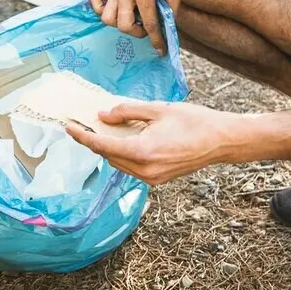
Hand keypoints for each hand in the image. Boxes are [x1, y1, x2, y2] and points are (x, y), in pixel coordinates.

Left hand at [66, 101, 236, 185]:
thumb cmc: (193, 121)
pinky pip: (132, 168)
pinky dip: (124, 155)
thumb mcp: (158, 109)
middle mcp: (145, 169)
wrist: (221, 141)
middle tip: (86, 123)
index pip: (102, 146)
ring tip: (106, 130)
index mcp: (142, 151)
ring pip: (119, 164)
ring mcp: (152, 178)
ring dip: (110, 149)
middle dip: (95, 141)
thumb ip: (127, 112)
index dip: (82, 136)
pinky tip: (126, 140)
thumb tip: (103, 116)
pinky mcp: (158, 180)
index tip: (68, 127)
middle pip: (108, 157)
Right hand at [89, 0, 185, 53]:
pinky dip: (102, 9)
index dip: (156, 40)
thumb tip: (164, 33)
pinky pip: (97, 1)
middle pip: (124, 24)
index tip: (161, 50)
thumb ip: (169, 13)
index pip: (149, 23)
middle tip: (149, 27)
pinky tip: (118, 10)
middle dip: (138, 32)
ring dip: (121, 23)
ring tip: (135, 18)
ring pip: (108, 17)